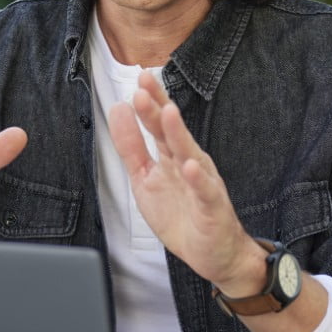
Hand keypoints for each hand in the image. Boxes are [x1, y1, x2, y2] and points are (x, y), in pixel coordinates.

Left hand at [106, 71, 265, 290]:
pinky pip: (205, 191)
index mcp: (172, 156)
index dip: (150, 101)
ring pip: (190, 154)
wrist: (213, 254)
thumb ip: (132, 147)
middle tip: (146, 85)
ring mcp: (203, 183)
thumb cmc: (182, 216)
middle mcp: (190, 163)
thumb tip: (118, 110)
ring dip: (179, 134)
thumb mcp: (145, 180)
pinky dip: (198, 179)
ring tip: (167, 113)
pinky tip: (189, 166)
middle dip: (160, 108)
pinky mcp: (211, 207)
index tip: (139, 77)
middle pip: (173, 132)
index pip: (159, 124)